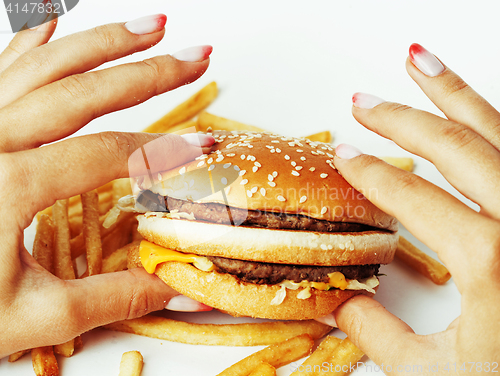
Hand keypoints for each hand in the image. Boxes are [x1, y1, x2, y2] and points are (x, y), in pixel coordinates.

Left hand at [0, 15, 213, 356]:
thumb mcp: (31, 316)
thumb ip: (112, 298)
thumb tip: (178, 291)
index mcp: (10, 184)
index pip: (108, 154)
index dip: (163, 149)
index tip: (205, 146)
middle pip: (84, 90)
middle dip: (150, 71)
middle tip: (194, 55)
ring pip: (46, 65)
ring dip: (102, 41)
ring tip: (148, 24)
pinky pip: (4, 68)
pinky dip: (32, 39)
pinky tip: (53, 16)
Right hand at [320, 44, 499, 370]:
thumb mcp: (435, 375)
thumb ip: (378, 334)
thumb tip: (339, 304)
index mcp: (493, 262)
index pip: (413, 198)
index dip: (370, 173)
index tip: (343, 154)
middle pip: (457, 148)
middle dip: (403, 119)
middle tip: (365, 102)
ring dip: (455, 94)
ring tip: (421, 63)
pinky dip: (495, 123)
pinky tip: (476, 113)